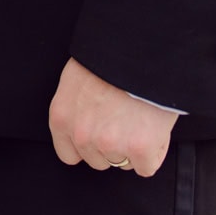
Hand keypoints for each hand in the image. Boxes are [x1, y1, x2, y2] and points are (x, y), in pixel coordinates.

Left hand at [48, 58, 177, 177]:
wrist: (139, 48)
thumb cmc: (108, 58)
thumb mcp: (76, 80)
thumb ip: (76, 109)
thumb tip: (85, 123)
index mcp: (62, 118)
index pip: (69, 154)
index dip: (88, 146)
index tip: (99, 134)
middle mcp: (82, 135)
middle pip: (98, 160)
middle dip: (112, 145)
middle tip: (124, 118)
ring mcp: (110, 144)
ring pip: (122, 163)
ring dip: (132, 148)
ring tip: (138, 118)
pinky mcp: (139, 149)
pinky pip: (146, 167)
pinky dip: (153, 152)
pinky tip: (153, 128)